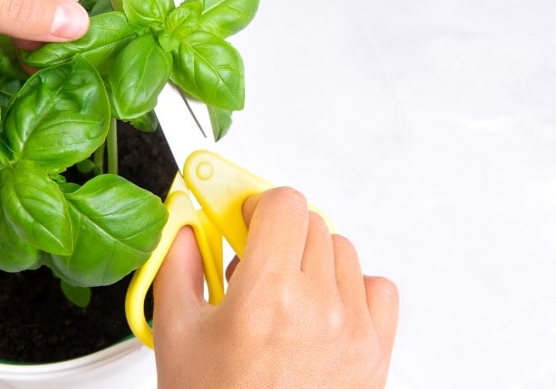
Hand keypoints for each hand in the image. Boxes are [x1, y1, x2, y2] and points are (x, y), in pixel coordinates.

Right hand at [153, 187, 398, 387]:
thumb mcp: (177, 337)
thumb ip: (178, 266)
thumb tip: (185, 228)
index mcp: (268, 295)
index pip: (283, 204)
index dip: (257, 204)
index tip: (242, 218)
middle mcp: (320, 306)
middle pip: (311, 223)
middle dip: (277, 234)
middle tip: (253, 263)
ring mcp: (355, 329)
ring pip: (342, 251)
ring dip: (310, 259)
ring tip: (283, 295)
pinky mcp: (377, 351)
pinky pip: (376, 288)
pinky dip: (351, 287)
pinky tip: (322, 309)